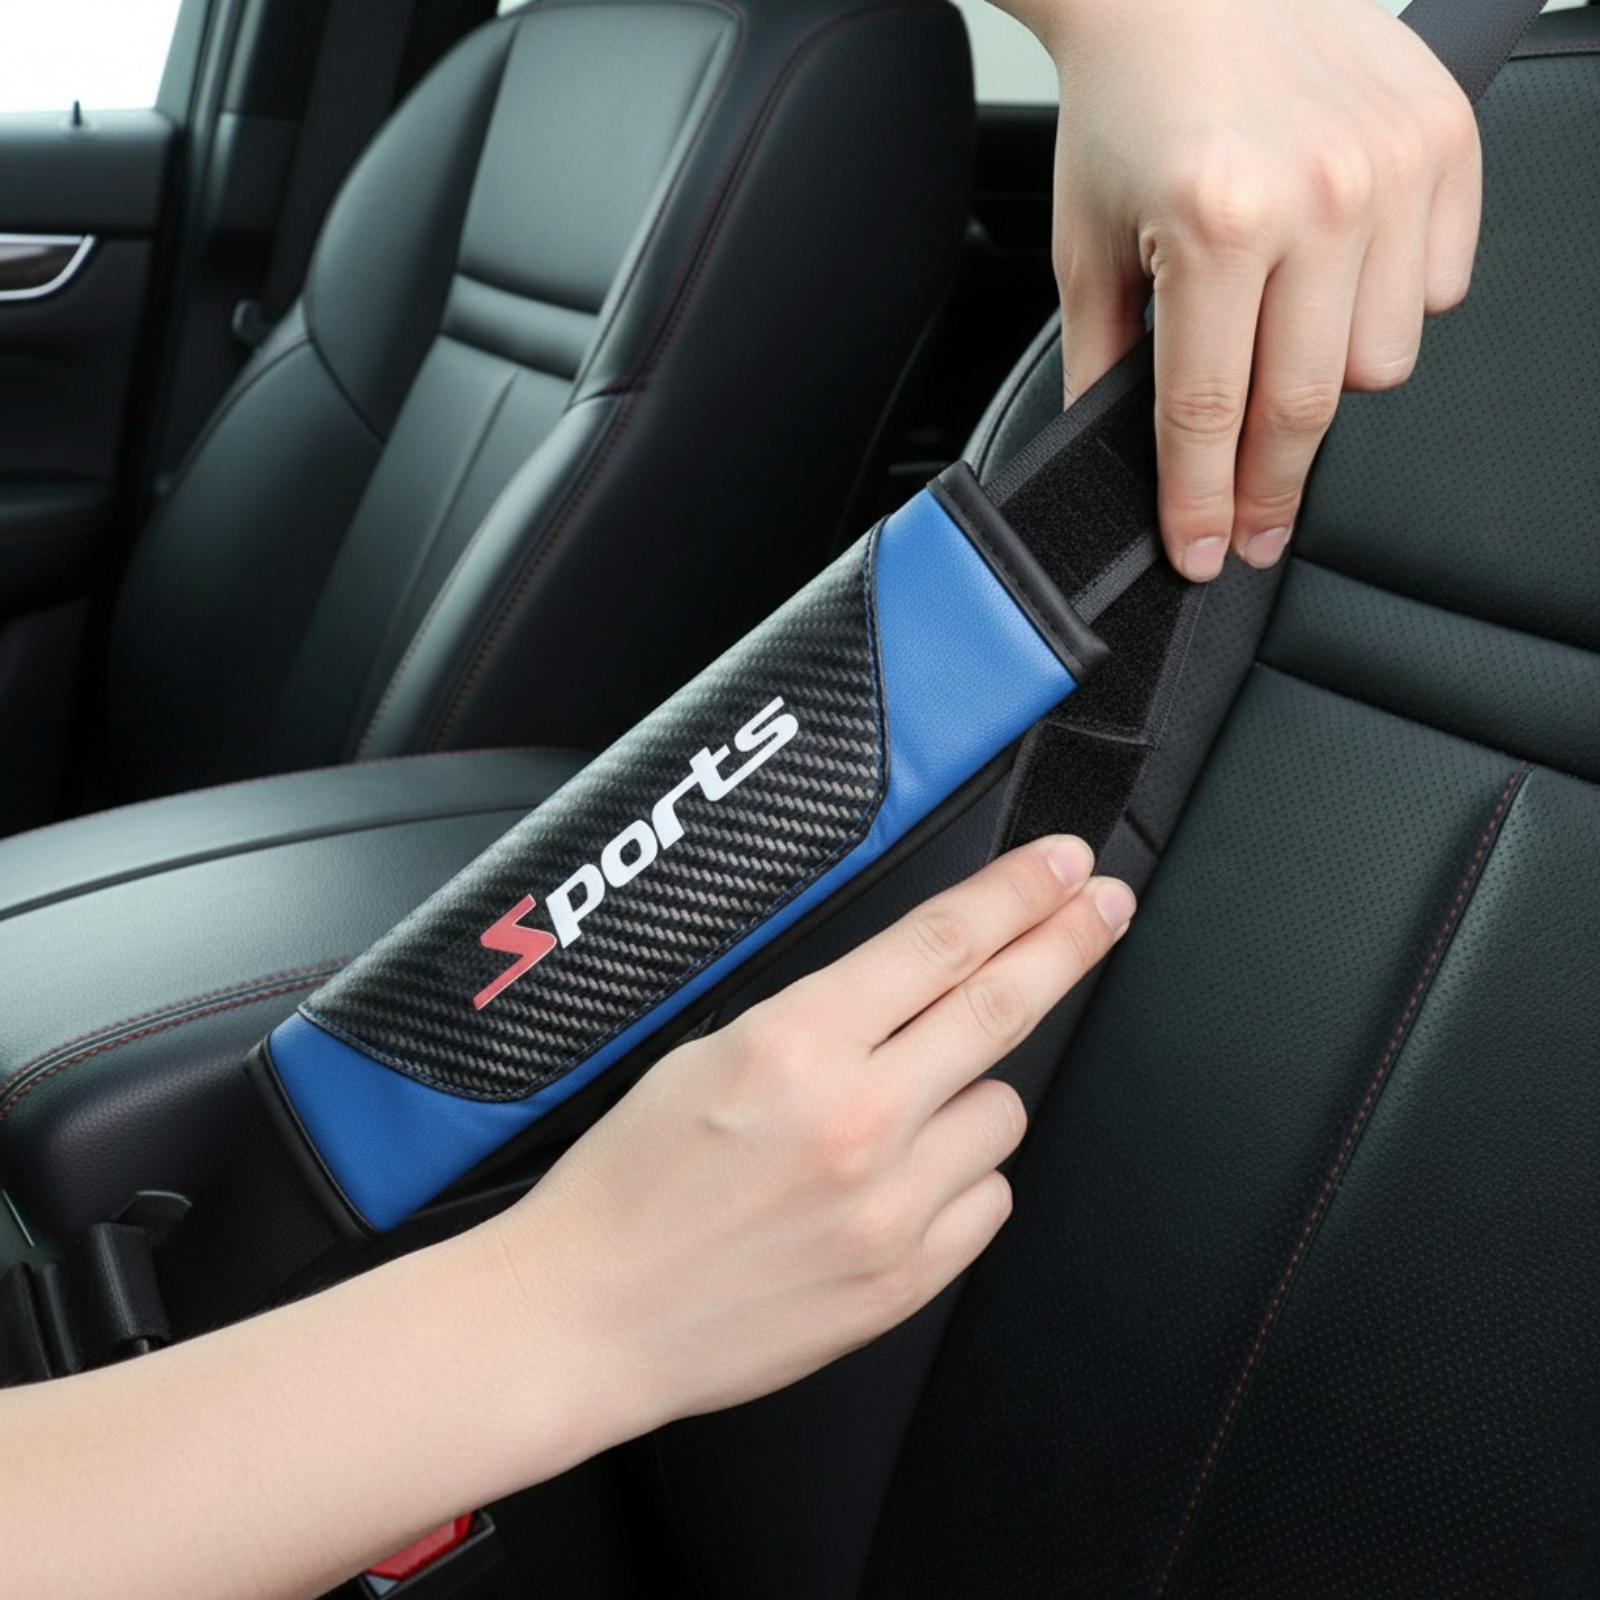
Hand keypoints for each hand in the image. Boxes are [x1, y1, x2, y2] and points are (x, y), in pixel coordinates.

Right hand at [488, 835, 1135, 1431]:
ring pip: (1003, 1110)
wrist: (590, 1315)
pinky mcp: (905, 1279)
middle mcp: (857, 1120)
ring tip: (895, 1115)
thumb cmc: (629, 1180)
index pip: (943, 941)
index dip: (1019, 891)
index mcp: (797, 1044)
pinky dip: (959, 1176)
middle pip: (1004, 1006)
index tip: (1065, 865)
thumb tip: (917, 980)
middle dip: (1067, 941)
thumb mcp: (708, 1049)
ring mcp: (890, 1207)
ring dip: (970, 1093)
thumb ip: (824, 1013)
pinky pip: (988, 1197)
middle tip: (1103, 905)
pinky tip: (898, 1181)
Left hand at [1004, 0, 1479, 578]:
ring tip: (1279, 351)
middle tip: (1250, 525)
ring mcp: (1393, 168)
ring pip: (1383, 361)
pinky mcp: (1444, 142)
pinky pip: (1439, 287)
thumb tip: (1118, 457)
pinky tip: (1336, 282)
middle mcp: (1318, 196)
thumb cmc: (1131, 101)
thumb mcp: (1086, 243)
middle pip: (1306, 410)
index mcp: (1215, 222)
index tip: (1205, 554)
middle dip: (1269, 489)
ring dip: (1328, 383)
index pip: (1208, 415)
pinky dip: (1390, 306)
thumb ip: (1101, 362)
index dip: (1203, 505)